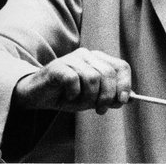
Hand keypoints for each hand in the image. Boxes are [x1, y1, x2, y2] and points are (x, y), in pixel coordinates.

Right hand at [13, 48, 131, 114]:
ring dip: (88, 97)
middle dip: (106, 96)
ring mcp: (72, 58)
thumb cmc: (67, 95)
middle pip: (108, 73)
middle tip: (100, 110)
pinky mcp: (57, 66)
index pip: (121, 67)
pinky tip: (68, 96)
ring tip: (79, 103)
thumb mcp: (91, 99)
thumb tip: (129, 99)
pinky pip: (73, 80)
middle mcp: (87, 55)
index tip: (121, 101)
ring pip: (92, 78)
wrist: (37, 96)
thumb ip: (109, 97)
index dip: (125, 84)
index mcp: (99, 60)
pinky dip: (73, 93)